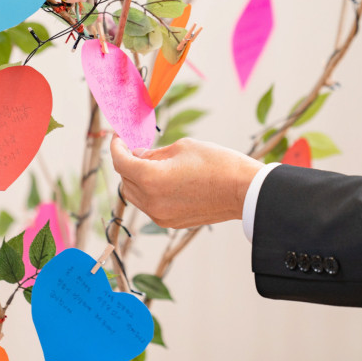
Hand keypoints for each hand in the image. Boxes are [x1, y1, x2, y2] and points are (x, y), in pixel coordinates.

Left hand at [110, 136, 264, 228]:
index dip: (116, 147)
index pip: (120, 162)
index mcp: (151, 178)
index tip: (119, 138)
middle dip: (126, 162)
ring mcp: (160, 215)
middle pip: (125, 180)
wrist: (244, 191)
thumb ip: (154, 153)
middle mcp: (151, 201)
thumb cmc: (217, 163)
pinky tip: (163, 179)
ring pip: (135, 195)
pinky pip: (149, 205)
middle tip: (136, 148)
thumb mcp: (182, 147)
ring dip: (136, 179)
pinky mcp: (170, 222)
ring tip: (151, 163)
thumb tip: (138, 156)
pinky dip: (149, 192)